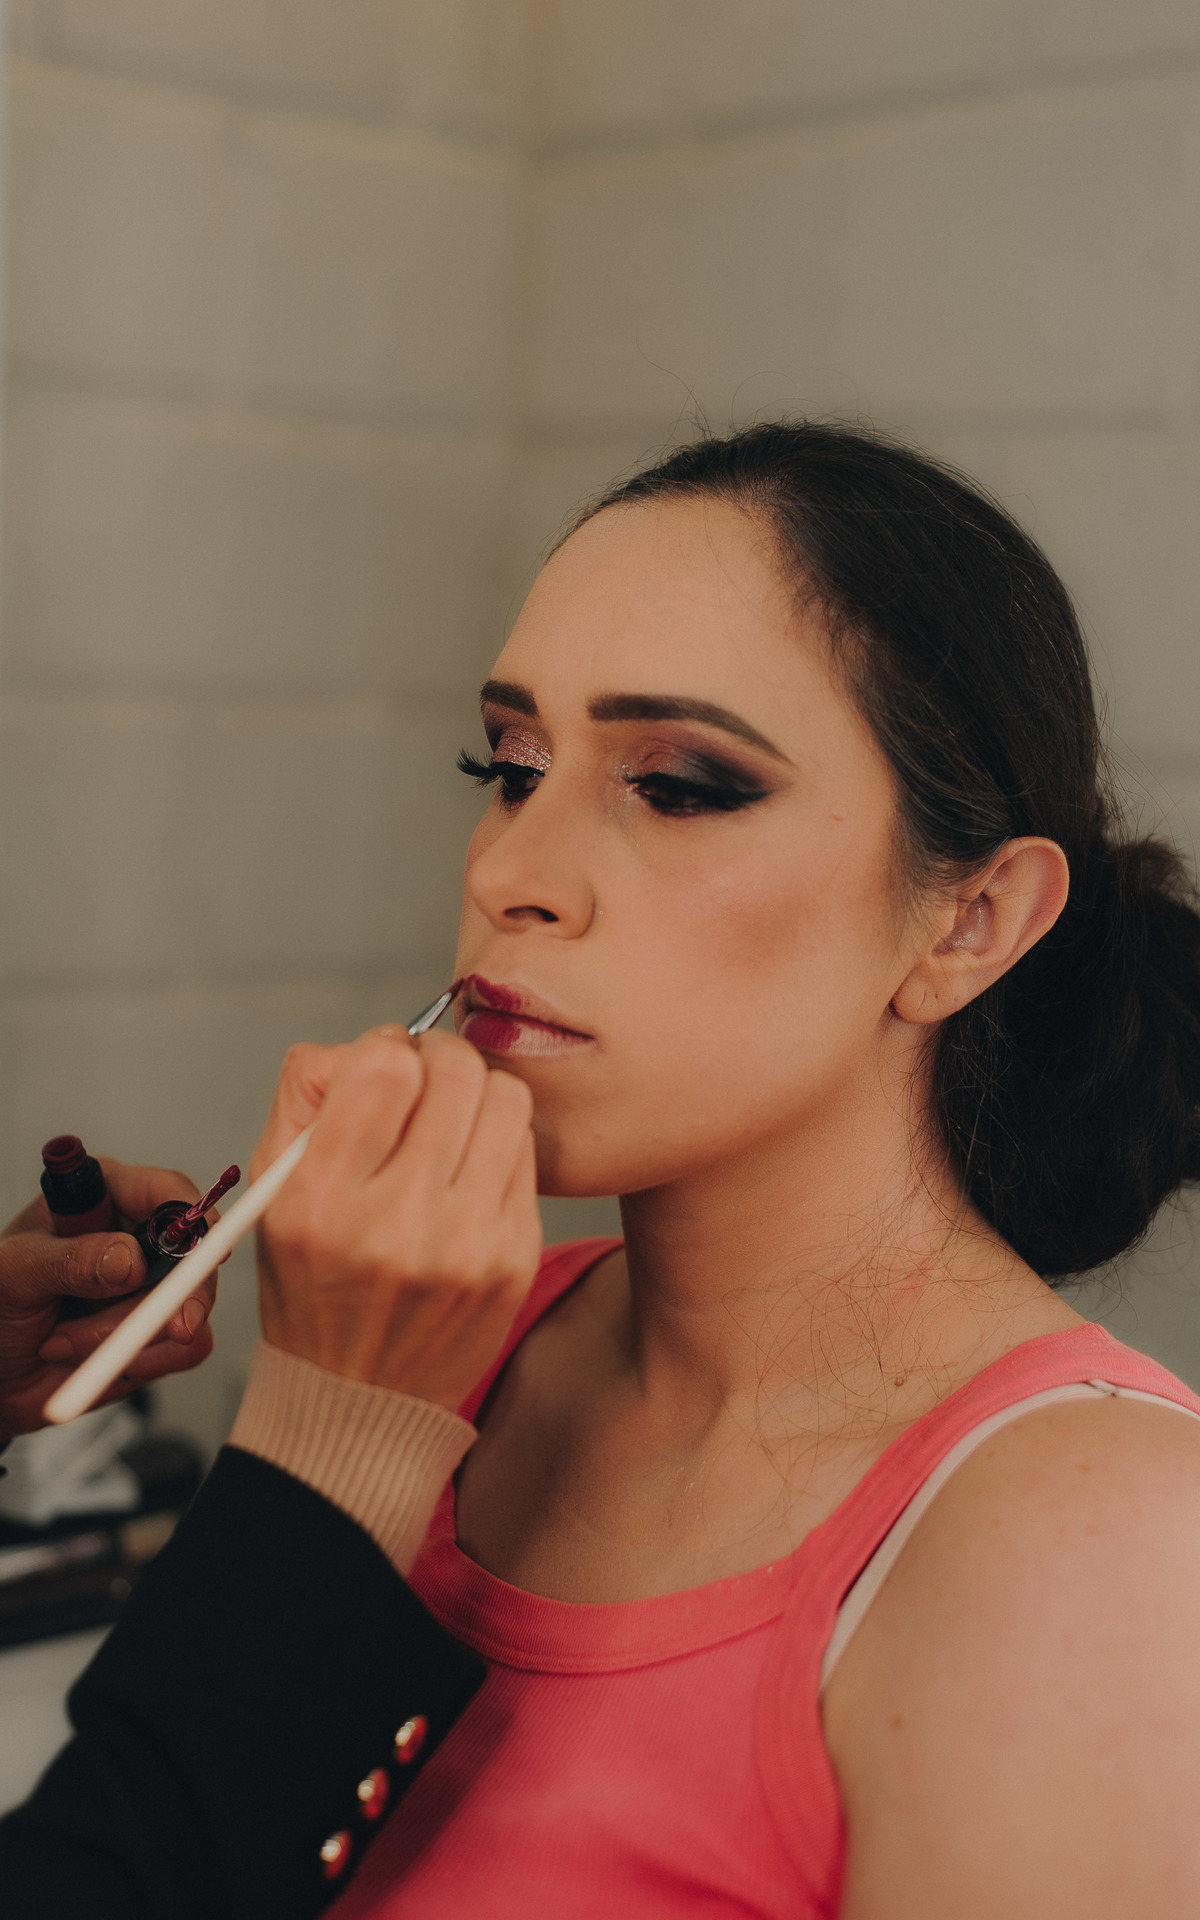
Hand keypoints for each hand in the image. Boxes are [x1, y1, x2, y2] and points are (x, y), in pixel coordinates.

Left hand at [0, 1160, 221, 1441]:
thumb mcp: (17, 1273)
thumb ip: (70, 1260)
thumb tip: (132, 1259)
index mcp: (105, 1198)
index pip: (166, 1190)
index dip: (194, 1216)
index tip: (203, 1251)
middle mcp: (138, 1238)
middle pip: (197, 1254)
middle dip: (173, 1297)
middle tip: (169, 1325)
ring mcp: (154, 1288)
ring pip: (189, 1308)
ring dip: (127, 1337)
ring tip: (65, 1342)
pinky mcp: (162, 1334)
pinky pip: (187, 1350)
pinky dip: (143, 1363)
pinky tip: (95, 1364)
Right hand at [253, 1025, 541, 1410]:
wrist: (360, 1399)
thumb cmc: (314, 1280)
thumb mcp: (273, 1192)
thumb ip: (308, 1096)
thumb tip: (374, 1041)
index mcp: (323, 1200)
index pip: (383, 1066)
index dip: (385, 1047)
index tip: (382, 1069)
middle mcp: (398, 1222)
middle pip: (456, 1071)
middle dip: (438, 1060)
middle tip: (423, 1085)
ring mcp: (467, 1243)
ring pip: (506, 1099)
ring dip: (477, 1095)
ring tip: (450, 1124)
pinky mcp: (515, 1257)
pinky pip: (527, 1152)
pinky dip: (498, 1146)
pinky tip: (468, 1175)